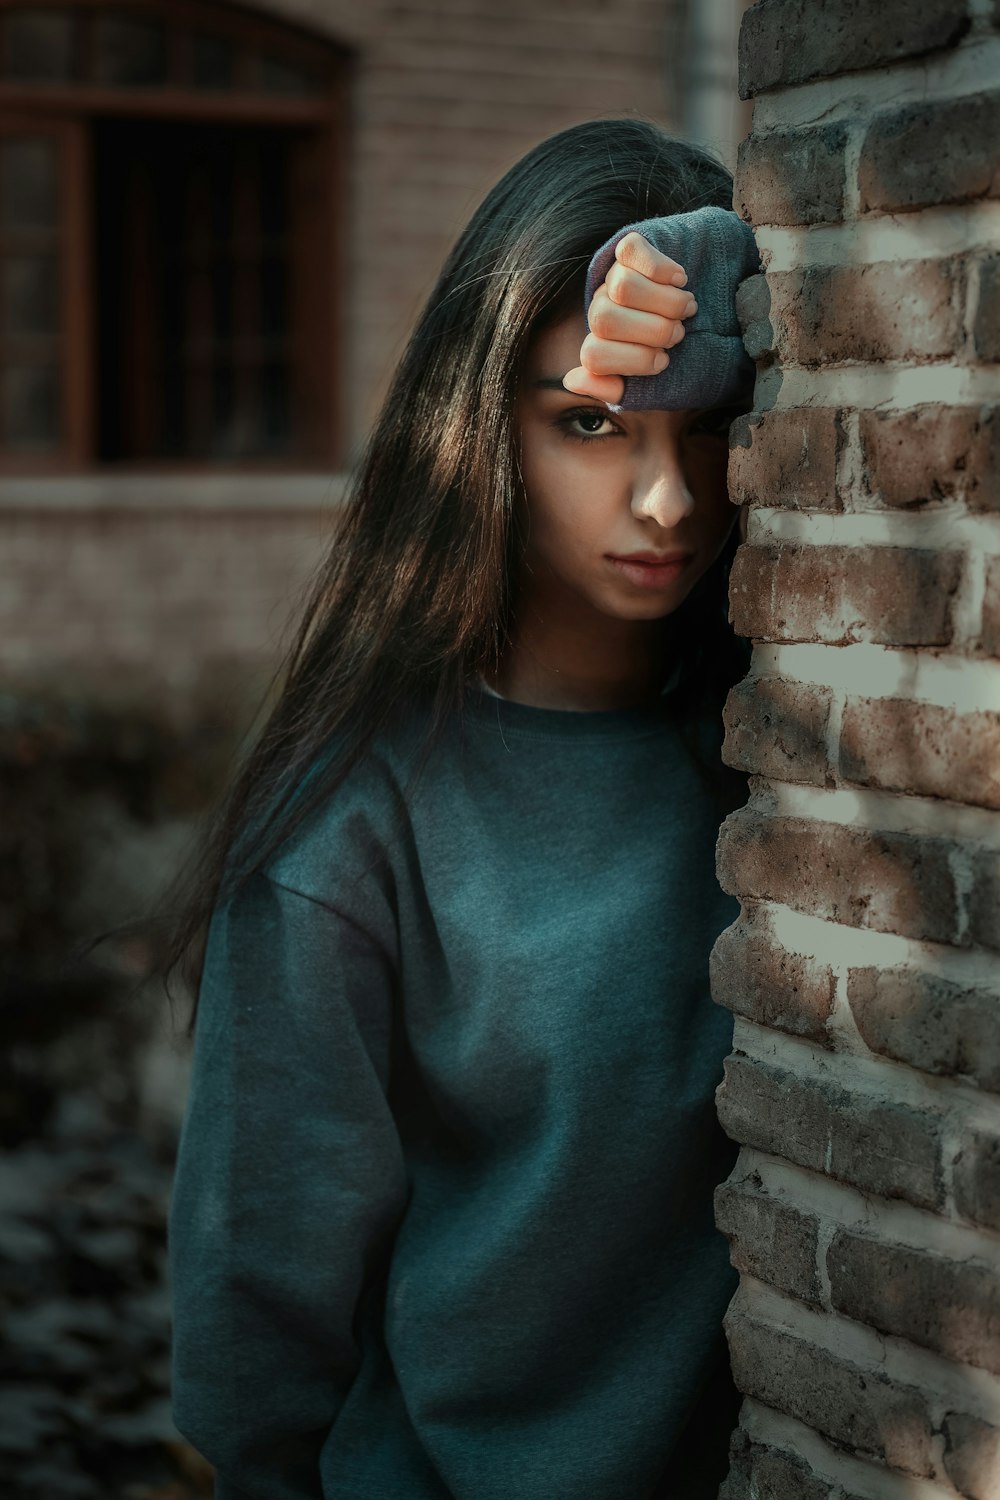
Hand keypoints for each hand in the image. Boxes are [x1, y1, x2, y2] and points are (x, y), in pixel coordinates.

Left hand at [562, 232, 697, 404]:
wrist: (718, 307)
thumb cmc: (684, 352)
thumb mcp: (654, 383)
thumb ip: (614, 388)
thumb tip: (572, 380)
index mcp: (602, 345)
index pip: (592, 356)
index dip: (634, 361)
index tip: (664, 362)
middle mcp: (601, 309)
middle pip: (605, 320)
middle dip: (652, 332)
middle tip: (678, 335)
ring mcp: (613, 276)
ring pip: (621, 287)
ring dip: (664, 302)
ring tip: (687, 309)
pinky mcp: (630, 248)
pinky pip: (630, 252)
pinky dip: (661, 269)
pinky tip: (680, 280)